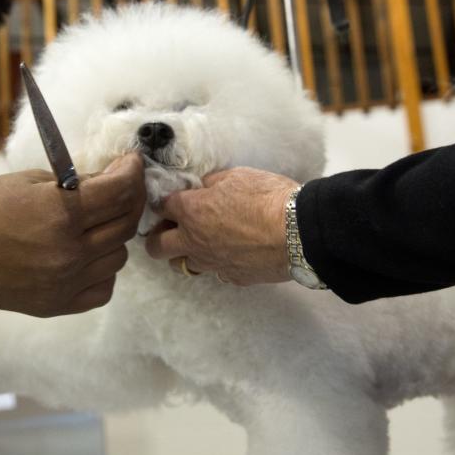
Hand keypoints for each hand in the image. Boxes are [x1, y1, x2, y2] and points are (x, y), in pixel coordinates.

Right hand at [0, 153, 145, 316]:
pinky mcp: (57, 305)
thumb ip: (77, 184)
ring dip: (114, 237)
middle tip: (119, 189)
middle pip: (125, 225)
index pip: (120, 192)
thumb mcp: (31, 181)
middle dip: (128, 201)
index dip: (132, 172)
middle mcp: (69, 252)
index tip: (130, 164)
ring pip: (118, 258)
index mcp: (61, 214)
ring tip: (97, 224)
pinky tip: (88, 256)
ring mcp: (65, 282)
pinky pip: (102, 289)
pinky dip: (102, 271)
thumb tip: (111, 181)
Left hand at [145, 167, 299, 285]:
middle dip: (158, 237)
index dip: (166, 202)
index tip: (174, 200)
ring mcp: (212, 264)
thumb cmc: (268, 197)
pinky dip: (219, 262)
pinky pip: (216, 271)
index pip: (162, 206)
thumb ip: (213, 183)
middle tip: (173, 228)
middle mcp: (194, 241)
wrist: (298, 232)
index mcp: (191, 211)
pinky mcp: (233, 278)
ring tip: (204, 242)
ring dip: (187, 253)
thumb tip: (204, 188)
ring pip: (183, 264)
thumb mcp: (237, 176)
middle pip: (156, 247)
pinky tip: (235, 251)